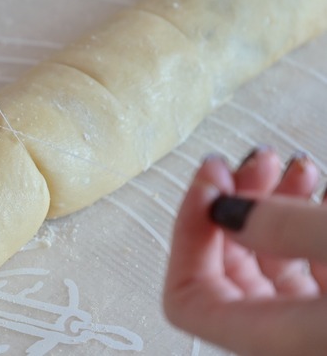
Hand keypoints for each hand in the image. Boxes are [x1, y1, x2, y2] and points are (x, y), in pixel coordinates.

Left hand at [163, 147, 326, 355]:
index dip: (187, 233)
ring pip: (273, 268)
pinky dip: (307, 228)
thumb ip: (283, 229)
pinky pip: (311, 270)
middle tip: (252, 161)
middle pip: (228, 275)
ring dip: (274, 210)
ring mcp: (316, 328)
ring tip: (295, 165)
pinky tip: (324, 194)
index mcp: (276, 342)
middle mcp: (292, 343)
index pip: (187, 298)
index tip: (209, 180)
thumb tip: (224, 210)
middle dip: (235, 207)